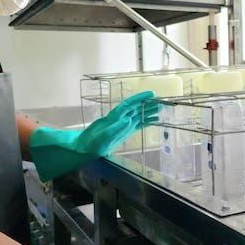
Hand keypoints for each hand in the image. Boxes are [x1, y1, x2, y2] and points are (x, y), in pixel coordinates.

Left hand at [29, 91, 158, 180]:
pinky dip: (146, 122)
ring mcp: (121, 125)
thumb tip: (130, 119)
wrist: (82, 150)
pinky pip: (137, 126)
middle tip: (161, 102)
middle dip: (147, 104)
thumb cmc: (90, 144)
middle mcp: (119, 119)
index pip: (129, 104)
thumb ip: (116, 129)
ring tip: (161, 110)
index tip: (151, 94)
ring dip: (148, 112)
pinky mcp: (123, 133)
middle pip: (135, 108)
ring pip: (137, 115)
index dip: (140, 98)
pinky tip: (153, 121)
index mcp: (114, 117)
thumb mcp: (102, 137)